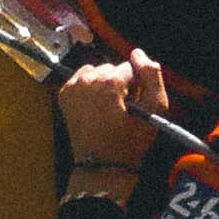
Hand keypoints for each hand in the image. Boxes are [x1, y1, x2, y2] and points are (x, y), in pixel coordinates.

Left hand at [56, 51, 168, 172]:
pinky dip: (90, 89)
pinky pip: (82, 80)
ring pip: (96, 71)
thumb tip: (138, 53)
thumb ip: (152, 76)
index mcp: (108, 81)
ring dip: (104, 84)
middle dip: (120, 84)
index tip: (134, 105)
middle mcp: (86, 79)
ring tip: (109, 108)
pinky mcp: (64, 94)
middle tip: (122, 109)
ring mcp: (72, 87)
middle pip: (112, 68)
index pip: (131, 68)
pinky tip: (96, 107)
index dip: (137, 86)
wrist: (102, 165)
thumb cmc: (131, 141)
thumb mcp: (155, 109)